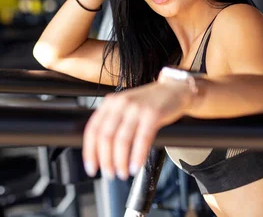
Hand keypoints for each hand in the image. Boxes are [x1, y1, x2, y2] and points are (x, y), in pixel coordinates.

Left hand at [82, 68, 197, 180]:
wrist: (173, 89)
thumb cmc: (148, 103)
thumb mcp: (125, 108)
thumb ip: (112, 124)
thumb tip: (100, 153)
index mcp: (110, 103)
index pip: (92, 130)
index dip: (89, 152)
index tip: (91, 168)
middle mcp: (120, 103)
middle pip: (105, 136)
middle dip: (105, 160)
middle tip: (109, 174)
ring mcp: (136, 108)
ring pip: (122, 140)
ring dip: (120, 162)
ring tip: (123, 173)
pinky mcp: (152, 114)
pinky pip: (141, 139)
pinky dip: (137, 156)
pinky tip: (135, 167)